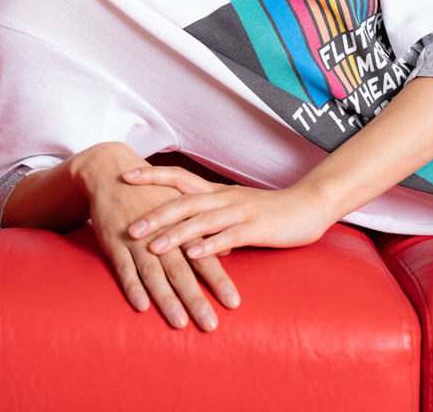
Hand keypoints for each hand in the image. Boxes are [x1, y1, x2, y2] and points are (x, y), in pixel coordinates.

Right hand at [72, 144, 240, 331]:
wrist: (110, 173)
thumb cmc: (148, 195)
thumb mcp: (177, 210)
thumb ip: (200, 234)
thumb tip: (226, 252)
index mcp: (180, 227)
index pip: (204, 257)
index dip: (219, 280)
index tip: (234, 304)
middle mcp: (162, 235)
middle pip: (182, 270)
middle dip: (196, 298)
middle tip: (211, 324)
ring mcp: (137, 240)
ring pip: (154, 273)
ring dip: (167, 298)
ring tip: (180, 322)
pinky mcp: (114, 242)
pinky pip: (124, 268)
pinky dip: (132, 286)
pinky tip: (141, 306)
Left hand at [121, 164, 332, 258]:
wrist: (309, 206)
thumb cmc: (270, 211)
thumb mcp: (235, 212)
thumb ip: (211, 222)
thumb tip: (189, 241)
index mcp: (216, 191)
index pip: (177, 177)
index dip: (151, 175)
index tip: (124, 176)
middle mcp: (223, 197)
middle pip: (183, 201)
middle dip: (154, 214)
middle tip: (129, 227)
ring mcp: (240, 212)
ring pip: (201, 220)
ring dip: (175, 234)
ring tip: (152, 246)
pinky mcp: (256, 228)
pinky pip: (229, 237)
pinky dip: (210, 246)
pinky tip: (194, 256)